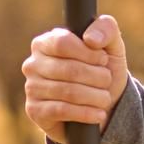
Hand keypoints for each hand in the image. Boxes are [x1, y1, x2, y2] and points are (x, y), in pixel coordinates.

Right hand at [24, 13, 129, 143]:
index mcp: (45, 42)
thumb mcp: (111, 45)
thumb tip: (90, 39)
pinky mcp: (35, 111)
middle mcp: (33, 64)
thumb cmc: (103, 70)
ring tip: (105, 98)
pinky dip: (86, 113)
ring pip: (68, 92)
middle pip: (69, 69)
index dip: (88, 53)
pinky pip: (62, 111)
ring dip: (95, 96)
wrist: (104, 106)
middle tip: (107, 81)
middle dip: (97, 77)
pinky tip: (99, 114)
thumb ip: (106, 28)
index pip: (62, 43)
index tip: (103, 59)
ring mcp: (31, 88)